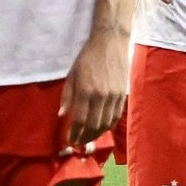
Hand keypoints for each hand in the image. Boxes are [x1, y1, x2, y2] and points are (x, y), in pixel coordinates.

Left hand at [64, 29, 131, 145]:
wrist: (110, 43)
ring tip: (90, 137)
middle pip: (94, 125)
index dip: (74, 133)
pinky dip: (109, 125)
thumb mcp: (72, 75)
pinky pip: (116, 115)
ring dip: (98, 134)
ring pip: (106, 123)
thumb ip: (67, 96)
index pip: (79, 120)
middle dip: (85, 137)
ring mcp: (113, 96)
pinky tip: (103, 127)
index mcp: (85, 91)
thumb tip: (62, 115)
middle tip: (79, 142)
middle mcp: (100, 96)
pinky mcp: (123, 94)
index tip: (70, 139)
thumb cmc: (87, 57)